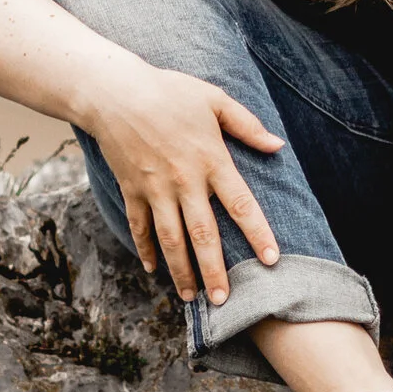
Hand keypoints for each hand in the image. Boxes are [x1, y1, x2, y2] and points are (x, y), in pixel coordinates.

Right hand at [83, 63, 283, 304]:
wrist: (114, 92)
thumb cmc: (169, 91)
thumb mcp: (214, 98)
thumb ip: (247, 125)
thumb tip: (278, 146)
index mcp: (211, 159)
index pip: (241, 204)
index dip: (257, 233)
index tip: (272, 260)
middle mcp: (184, 181)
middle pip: (203, 234)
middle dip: (214, 270)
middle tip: (224, 300)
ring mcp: (155, 188)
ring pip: (170, 239)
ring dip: (180, 270)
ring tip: (190, 298)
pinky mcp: (131, 189)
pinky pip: (139, 226)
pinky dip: (145, 249)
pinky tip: (152, 269)